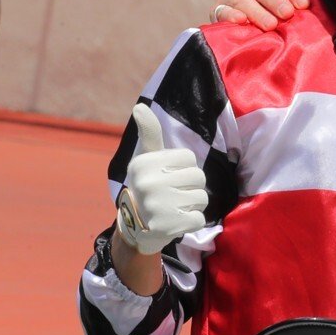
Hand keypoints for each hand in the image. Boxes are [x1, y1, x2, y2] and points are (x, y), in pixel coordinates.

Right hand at [115, 104, 208, 255]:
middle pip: (198, 177)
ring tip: (173, 208)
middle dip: (190, 187)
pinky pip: (199, 219)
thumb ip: (149, 133)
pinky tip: (174, 222)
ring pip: (202, 198)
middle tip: (171, 195)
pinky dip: (191, 222)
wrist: (134, 228)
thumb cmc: (147, 186)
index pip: (189, 158)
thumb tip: (139, 106)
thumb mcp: (146, 159)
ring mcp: (157, 206)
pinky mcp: (168, 227)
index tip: (166, 176)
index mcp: (143, 164)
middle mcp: (147, 183)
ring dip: (192, 205)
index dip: (183, 168)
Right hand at [214, 0, 312, 30]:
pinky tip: (241, 21)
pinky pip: (222, 11)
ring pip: (242, 0)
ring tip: (271, 25)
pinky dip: (231, 16)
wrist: (251, 19)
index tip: (304, 3)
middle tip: (288, 14)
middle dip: (275, 0)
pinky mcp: (217, 10)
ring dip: (257, 12)